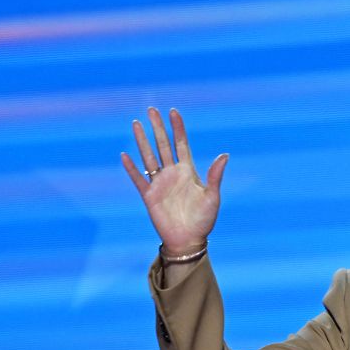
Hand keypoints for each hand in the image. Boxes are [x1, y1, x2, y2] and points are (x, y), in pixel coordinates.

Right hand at [121, 107, 227, 253]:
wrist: (188, 240)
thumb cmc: (203, 220)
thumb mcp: (213, 197)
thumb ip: (215, 175)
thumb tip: (224, 155)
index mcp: (188, 171)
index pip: (181, 144)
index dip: (177, 128)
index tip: (173, 112)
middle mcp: (172, 174)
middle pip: (163, 145)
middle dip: (157, 127)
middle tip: (151, 109)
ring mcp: (159, 183)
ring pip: (149, 157)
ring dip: (142, 141)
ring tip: (136, 123)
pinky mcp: (149, 196)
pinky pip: (138, 178)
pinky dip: (131, 168)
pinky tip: (125, 154)